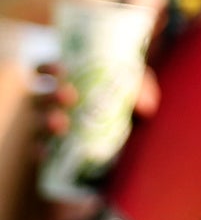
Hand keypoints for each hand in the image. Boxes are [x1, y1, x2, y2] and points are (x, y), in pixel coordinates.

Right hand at [30, 63, 156, 141]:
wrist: (111, 141)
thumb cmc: (117, 102)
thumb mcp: (130, 90)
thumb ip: (138, 88)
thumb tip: (146, 106)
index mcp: (61, 83)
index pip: (44, 70)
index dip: (47, 67)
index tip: (61, 70)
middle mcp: (46, 103)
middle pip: (39, 96)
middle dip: (51, 96)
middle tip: (70, 97)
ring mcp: (42, 126)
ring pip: (36, 122)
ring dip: (45, 121)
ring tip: (60, 125)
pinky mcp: (44, 148)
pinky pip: (35, 150)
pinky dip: (38, 150)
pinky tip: (46, 152)